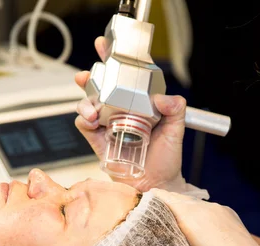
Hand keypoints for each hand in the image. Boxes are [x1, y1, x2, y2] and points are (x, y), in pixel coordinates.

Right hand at [74, 37, 187, 192]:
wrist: (157, 184)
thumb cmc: (166, 158)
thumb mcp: (177, 129)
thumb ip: (175, 109)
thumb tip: (163, 98)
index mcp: (139, 104)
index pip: (126, 78)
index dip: (115, 61)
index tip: (107, 47)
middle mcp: (121, 111)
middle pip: (102, 86)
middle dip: (92, 76)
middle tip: (89, 73)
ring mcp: (107, 125)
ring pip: (88, 103)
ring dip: (85, 99)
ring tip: (92, 105)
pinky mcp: (98, 140)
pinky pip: (84, 125)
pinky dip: (82, 118)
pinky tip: (89, 118)